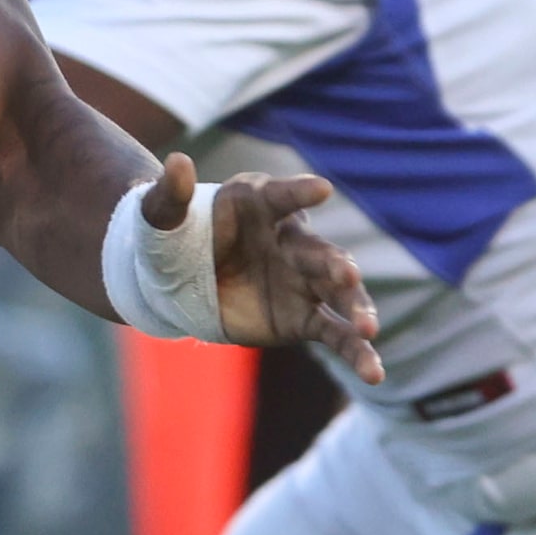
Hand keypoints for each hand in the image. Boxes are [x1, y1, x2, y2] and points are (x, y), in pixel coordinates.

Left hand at [144, 154, 383, 385]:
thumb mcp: (160, 216)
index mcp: (260, 204)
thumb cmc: (172, 238)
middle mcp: (290, 239)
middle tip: (347, 274)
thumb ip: (169, 194)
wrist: (175, 281)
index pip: (282, 196)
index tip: (322, 189)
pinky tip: (375, 373)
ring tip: (369, 329)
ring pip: (339, 293)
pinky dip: (356, 352)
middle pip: (319, 251)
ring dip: (356, 308)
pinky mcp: (303, 317)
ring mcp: (301, 280)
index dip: (299, 193)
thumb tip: (177, 161)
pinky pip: (335, 334)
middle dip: (335, 263)